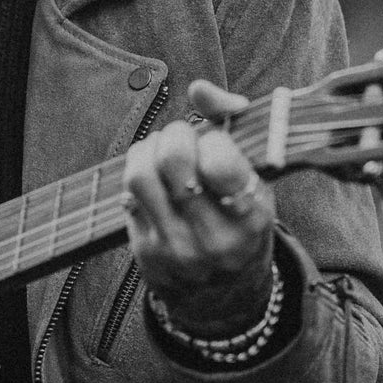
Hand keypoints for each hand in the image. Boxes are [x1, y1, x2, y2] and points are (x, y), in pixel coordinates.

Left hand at [122, 80, 274, 332]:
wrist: (223, 295)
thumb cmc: (240, 220)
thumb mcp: (255, 180)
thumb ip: (230, 126)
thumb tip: (199, 87)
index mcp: (251, 215)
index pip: (220, 160)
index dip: (211, 139)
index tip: (214, 143)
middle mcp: (213, 236)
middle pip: (173, 160)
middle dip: (174, 135)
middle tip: (181, 139)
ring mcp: (176, 247)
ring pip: (140, 174)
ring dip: (147, 150)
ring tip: (160, 151)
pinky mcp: (146, 251)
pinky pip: (128, 196)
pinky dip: (137, 177)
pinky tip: (153, 181)